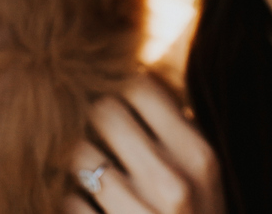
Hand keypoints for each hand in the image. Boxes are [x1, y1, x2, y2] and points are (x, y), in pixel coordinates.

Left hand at [66, 73, 224, 213]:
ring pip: (78, 154)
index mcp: (199, 157)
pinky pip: (68, 202)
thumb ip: (174, 125)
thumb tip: (132, 71)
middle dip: (91, 117)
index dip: (118, 85)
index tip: (112, 95)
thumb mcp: (203, 176)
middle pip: (104, 110)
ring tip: (84, 167)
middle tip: (89, 127)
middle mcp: (174, 185)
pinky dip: (69, 201)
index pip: (140, 85)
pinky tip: (83, 206)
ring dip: (74, 159)